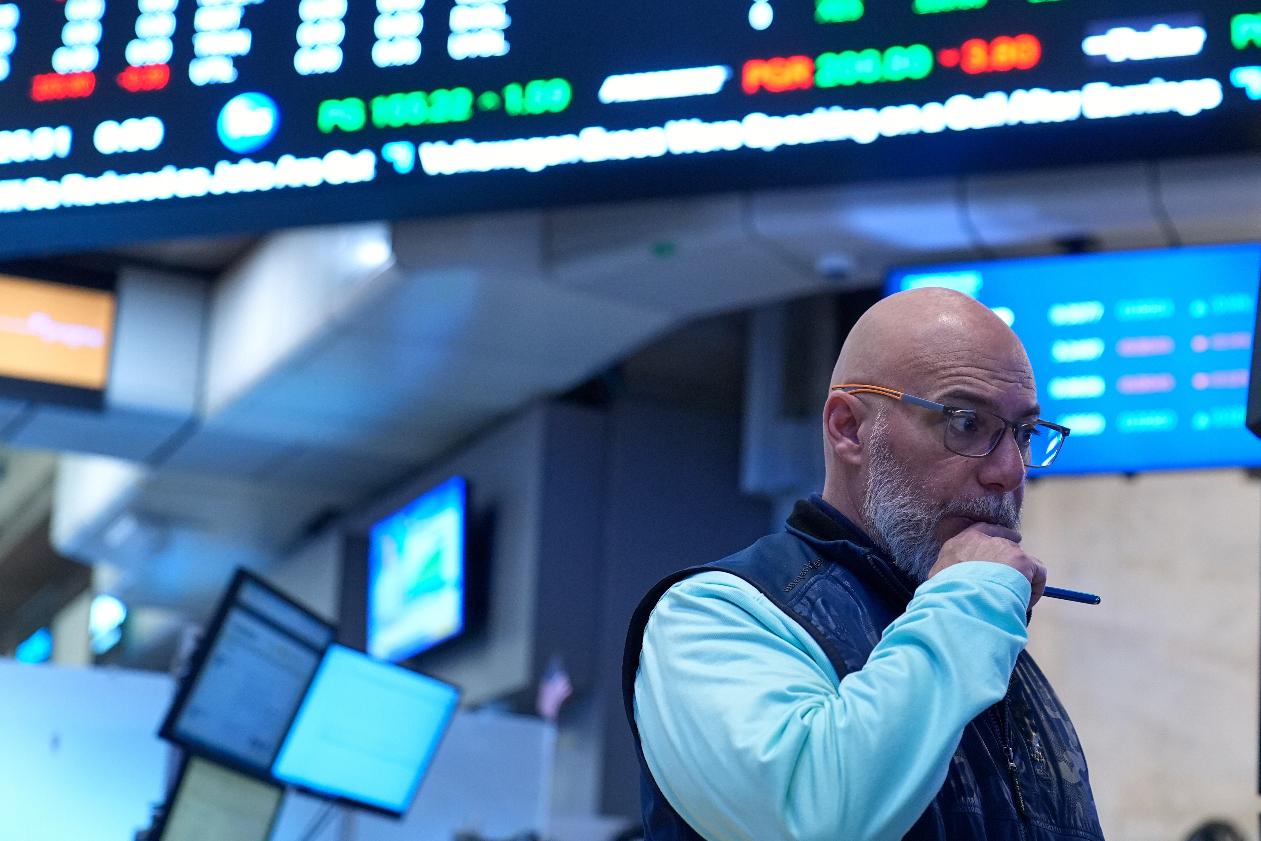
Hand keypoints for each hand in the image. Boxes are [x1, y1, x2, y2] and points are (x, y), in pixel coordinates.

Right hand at [929, 522, 1045, 606]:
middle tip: (1014, 576)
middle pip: (1005, 543)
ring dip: (1020, 577)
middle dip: (1010, 558)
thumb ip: (947, 574)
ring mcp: (1005, 548)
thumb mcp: (937, 578)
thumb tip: (949, 584)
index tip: (1006, 541)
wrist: (962, 597)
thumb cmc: (946, 591)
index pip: (981, 531)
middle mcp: (984, 540)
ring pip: (1022, 561)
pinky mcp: (1023, 560)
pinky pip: (1038, 574)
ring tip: (1016, 598)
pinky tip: (1025, 604)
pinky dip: (1035, 590)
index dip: (995, 536)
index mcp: (960, 542)